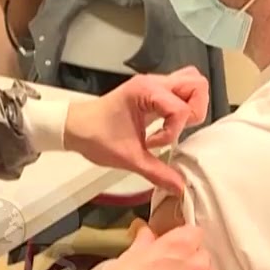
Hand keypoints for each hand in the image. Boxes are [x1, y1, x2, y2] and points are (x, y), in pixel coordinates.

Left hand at [64, 67, 208, 193]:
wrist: (73, 127)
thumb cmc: (95, 135)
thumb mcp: (128, 158)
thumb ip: (157, 172)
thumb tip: (180, 187)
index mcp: (146, 91)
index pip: (181, 108)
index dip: (172, 131)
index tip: (152, 144)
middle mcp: (153, 82)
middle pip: (196, 84)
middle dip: (195, 110)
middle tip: (177, 130)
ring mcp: (154, 85)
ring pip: (191, 84)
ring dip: (191, 106)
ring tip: (174, 127)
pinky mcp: (153, 92)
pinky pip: (179, 92)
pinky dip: (182, 107)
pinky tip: (167, 125)